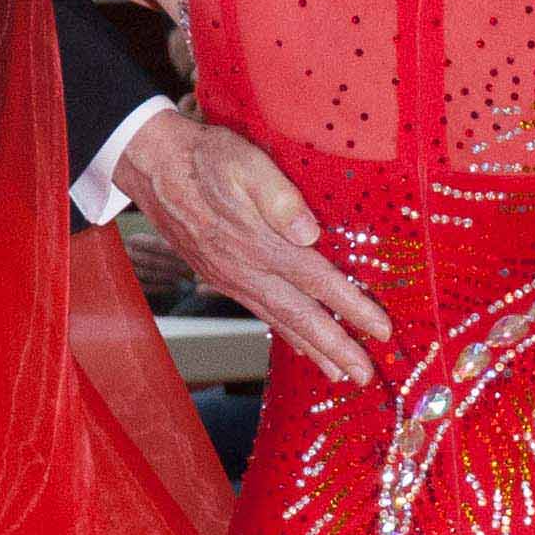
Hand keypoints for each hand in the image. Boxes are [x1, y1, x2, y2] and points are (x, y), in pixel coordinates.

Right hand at [113, 111, 389, 384]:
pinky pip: (261, 314)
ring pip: (281, 322)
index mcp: (262, 243)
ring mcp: (232, 279)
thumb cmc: (205, 158)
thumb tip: (310, 233)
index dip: (352, 308)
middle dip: (337, 349)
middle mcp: (248, 270)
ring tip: (340, 374)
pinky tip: (300, 345)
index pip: (319, 282)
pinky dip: (286, 335)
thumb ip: (278, 196)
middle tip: (366, 377)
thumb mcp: (244, 162)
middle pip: (302, 317)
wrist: (152, 166)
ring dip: (314, 350)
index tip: (382, 330)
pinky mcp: (221, 278)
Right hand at [117, 220, 190, 306]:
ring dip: (171, 277)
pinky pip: (148, 287)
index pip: (155, 244)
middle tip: (191, 270)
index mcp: (134, 240)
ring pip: (151, 275)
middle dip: (175, 266)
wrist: (135, 267)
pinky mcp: (130, 284)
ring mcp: (126, 270)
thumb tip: (189, 247)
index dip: (173, 250)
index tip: (188, 256)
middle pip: (153, 261)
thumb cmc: (153, 253)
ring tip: (186, 278)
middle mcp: (127, 255)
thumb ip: (169, 244)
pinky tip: (176, 286)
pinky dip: (163, 287)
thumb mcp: (157, 245)